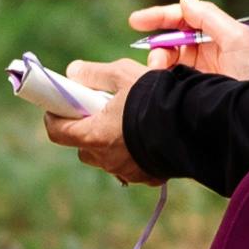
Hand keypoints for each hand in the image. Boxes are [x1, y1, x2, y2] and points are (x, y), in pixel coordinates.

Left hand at [41, 56, 161, 185]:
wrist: (194, 124)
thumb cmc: (154, 97)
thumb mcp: (123, 75)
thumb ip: (94, 73)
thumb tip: (73, 71)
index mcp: (94, 136)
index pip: (58, 132)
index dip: (55, 117)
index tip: (58, 106)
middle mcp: (107, 160)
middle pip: (83, 147)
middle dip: (86, 130)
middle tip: (99, 111)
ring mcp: (128, 171)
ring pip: (109, 158)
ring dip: (111, 143)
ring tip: (128, 122)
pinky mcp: (148, 177)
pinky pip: (133, 166)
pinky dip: (134, 153)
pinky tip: (148, 136)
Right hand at [126, 0, 248, 80]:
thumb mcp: (238, 39)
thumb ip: (209, 17)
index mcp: (218, 36)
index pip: (184, 20)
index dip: (160, 17)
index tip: (135, 21)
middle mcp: (208, 53)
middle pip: (172, 41)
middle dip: (159, 45)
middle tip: (156, 59)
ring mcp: (200, 74)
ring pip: (168, 62)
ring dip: (159, 63)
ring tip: (160, 71)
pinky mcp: (194, 93)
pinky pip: (170, 81)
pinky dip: (161, 79)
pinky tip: (161, 82)